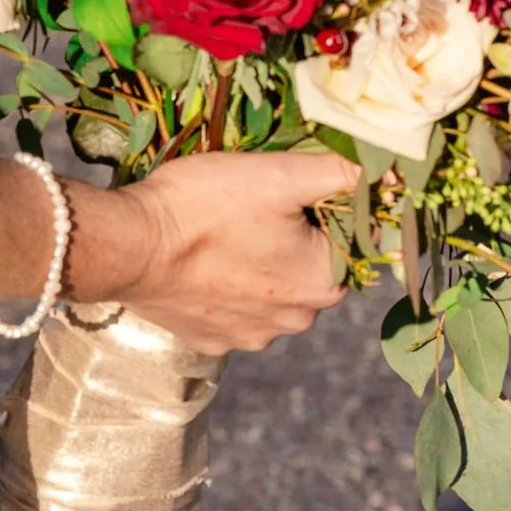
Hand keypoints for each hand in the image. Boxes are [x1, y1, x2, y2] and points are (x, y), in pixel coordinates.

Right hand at [110, 148, 358, 351]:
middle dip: (290, 239)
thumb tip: (377, 168)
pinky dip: (224, 288)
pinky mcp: (212, 342)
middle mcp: (296, 321)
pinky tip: (202, 262)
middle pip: (307, 268)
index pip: (343, 239)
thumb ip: (335, 171)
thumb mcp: (277, 174)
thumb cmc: (209, 205)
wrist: (133, 247)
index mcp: (323, 284)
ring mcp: (251, 338)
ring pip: (271, 291)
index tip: (285, 189)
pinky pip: (233, 310)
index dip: (318, 208)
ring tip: (223, 231)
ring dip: (257, 265)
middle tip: (252, 205)